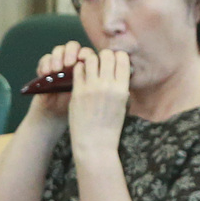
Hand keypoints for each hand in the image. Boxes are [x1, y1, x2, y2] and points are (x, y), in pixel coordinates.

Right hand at [30, 43, 98, 122]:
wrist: (55, 115)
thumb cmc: (74, 107)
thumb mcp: (85, 95)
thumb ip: (88, 82)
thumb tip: (93, 71)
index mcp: (85, 66)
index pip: (86, 52)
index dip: (84, 53)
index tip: (82, 60)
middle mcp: (72, 62)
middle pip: (72, 46)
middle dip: (70, 52)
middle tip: (68, 64)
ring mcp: (58, 64)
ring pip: (58, 50)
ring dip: (57, 57)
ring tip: (56, 70)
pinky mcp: (45, 69)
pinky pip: (45, 59)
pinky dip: (45, 64)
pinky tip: (45, 73)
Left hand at [66, 49, 131, 164]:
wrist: (94, 145)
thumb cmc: (109, 127)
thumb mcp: (122, 105)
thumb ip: (120, 87)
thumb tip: (117, 70)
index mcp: (122, 89)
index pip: (122, 59)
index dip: (117, 56)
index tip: (113, 61)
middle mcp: (108, 86)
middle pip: (106, 55)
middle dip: (103, 56)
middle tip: (100, 63)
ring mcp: (91, 88)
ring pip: (90, 58)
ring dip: (90, 60)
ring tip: (89, 68)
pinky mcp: (77, 92)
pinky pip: (77, 70)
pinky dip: (79, 68)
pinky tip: (80, 75)